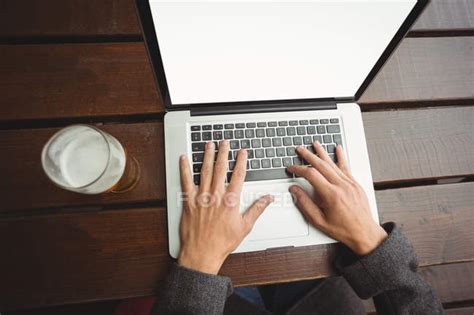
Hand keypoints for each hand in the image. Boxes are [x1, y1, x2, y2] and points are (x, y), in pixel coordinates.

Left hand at [178, 140, 273, 273]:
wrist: (203, 253)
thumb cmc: (223, 242)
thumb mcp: (245, 227)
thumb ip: (257, 209)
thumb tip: (268, 198)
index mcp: (231, 200)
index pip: (238, 175)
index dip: (241, 161)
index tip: (242, 152)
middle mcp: (216, 195)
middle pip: (221, 168)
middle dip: (224, 153)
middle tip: (225, 142)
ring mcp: (201, 197)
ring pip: (205, 171)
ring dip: (207, 156)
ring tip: (209, 144)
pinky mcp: (188, 201)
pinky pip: (185, 181)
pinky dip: (184, 168)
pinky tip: (184, 158)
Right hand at [287, 142, 386, 255]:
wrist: (365, 234)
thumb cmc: (343, 229)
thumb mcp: (319, 221)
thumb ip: (305, 204)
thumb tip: (295, 190)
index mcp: (331, 195)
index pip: (311, 175)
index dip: (298, 169)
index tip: (291, 168)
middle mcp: (341, 186)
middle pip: (321, 165)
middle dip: (308, 155)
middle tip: (299, 149)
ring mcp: (350, 183)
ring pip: (333, 163)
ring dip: (322, 153)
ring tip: (315, 144)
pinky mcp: (355, 184)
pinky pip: (346, 166)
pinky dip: (341, 156)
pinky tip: (337, 148)